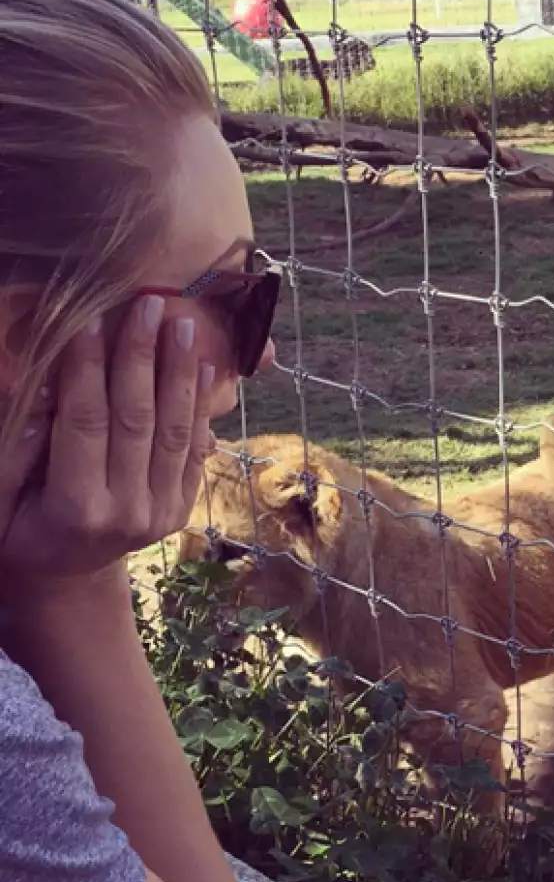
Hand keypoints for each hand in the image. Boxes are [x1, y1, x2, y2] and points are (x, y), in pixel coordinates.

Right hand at [0, 296, 213, 583]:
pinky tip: (206, 368)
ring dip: (180, 374)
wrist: (66, 576)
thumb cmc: (18, 531)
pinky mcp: (182, 508)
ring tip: (183, 326)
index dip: (88, 369)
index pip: (85, 423)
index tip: (91, 319)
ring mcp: (162, 512)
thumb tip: (44, 390)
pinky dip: (200, 408)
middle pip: (137, 420)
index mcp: (76, 509)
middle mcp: (128, 512)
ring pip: (175, 432)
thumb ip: (15, 452)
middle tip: (149, 305)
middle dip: (142, 357)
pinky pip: (194, 451)